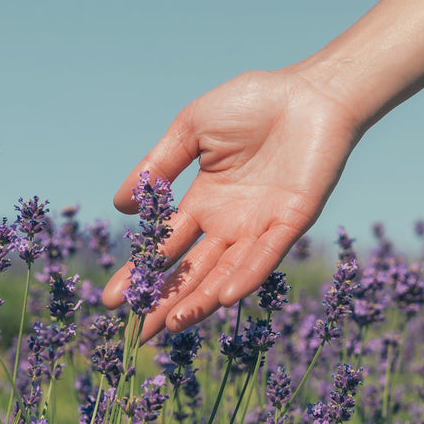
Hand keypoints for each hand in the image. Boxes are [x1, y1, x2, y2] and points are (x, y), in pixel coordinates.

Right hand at [102, 68, 360, 341]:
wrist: (310, 92)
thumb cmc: (252, 103)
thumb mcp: (190, 130)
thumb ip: (158, 165)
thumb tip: (119, 206)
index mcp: (202, 204)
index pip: (164, 248)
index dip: (139, 274)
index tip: (112, 300)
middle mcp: (227, 224)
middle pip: (190, 272)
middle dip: (164, 301)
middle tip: (136, 331)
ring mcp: (259, 227)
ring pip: (224, 273)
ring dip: (200, 300)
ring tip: (172, 324)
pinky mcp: (291, 223)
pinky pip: (266, 255)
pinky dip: (245, 276)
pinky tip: (223, 298)